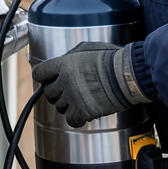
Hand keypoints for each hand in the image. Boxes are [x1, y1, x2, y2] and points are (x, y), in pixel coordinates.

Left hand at [32, 42, 149, 127]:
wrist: (127, 74)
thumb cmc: (112, 59)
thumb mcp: (88, 48)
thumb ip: (70, 55)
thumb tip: (63, 61)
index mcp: (64, 64)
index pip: (40, 73)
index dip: (44, 77)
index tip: (48, 80)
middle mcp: (65, 81)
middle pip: (49, 93)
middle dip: (57, 92)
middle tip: (68, 91)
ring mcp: (73, 97)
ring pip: (59, 107)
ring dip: (68, 105)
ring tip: (81, 99)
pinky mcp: (83, 111)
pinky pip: (71, 120)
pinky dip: (76, 118)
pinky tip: (83, 112)